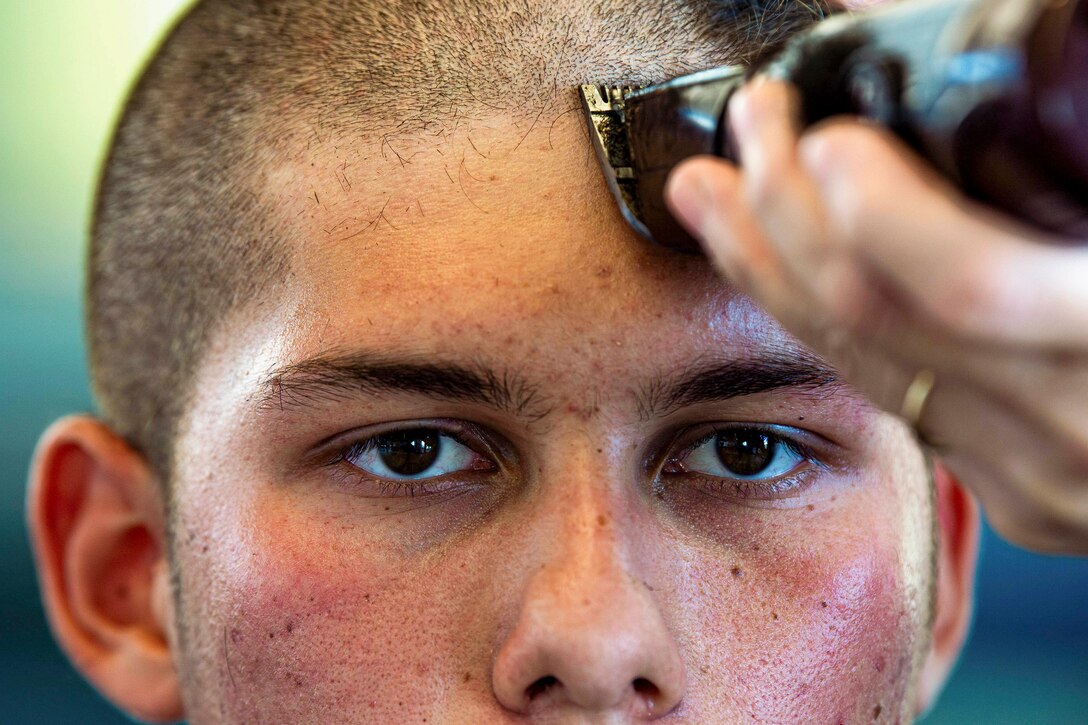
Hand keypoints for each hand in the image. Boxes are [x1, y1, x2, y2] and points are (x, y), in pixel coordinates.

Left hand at [665, 79, 1087, 553]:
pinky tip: (775, 270)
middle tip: (743, 129)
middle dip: (783, 213)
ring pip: (864, 365)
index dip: (881, 211)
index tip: (820, 138)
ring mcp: (1044, 476)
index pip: (973, 286)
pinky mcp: (1015, 493)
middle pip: (883, 320)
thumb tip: (1025, 30)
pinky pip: (891, 399)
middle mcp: (1084, 424)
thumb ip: (1081, 136)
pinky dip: (821, 327)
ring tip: (710, 196)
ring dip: (770, 272)